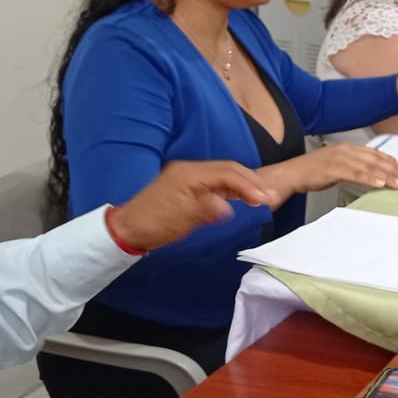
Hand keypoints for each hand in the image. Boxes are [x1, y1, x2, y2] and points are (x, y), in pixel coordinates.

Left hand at [108, 162, 279, 251]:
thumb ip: (208, 209)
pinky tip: (241, 196)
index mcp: (189, 174)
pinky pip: (215, 181)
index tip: (265, 199)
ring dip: (244, 184)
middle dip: (252, 181)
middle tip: (270, 195)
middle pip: (228, 169)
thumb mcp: (182, 219)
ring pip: (223, 174)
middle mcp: (189, 170)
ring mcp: (187, 176)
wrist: (127, 229)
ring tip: (261, 196)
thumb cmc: (152, 225)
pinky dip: (232, 188)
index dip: (249, 186)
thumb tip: (228, 207)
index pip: (227, 174)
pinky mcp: (187, 185)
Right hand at [261, 143, 397, 198]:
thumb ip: (351, 167)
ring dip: (386, 175)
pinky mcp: (333, 169)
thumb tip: (368, 174)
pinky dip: (370, 178)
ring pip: (368, 166)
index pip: (373, 153)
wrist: (291, 174)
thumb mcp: (335, 165)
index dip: (389, 160)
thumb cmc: (311, 171)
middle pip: (374, 159)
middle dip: (392, 168)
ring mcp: (339, 158)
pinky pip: (356, 174)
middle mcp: (345, 150)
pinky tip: (380, 184)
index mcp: (346, 148)